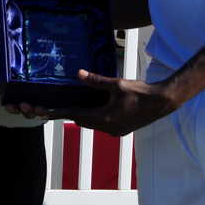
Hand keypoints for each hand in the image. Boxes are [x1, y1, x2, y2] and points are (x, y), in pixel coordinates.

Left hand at [5, 70, 177, 135]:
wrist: (162, 103)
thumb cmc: (141, 93)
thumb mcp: (117, 84)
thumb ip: (96, 80)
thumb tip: (78, 73)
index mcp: (104, 119)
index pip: (75, 115)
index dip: (57, 112)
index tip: (42, 111)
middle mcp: (107, 128)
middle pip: (80, 121)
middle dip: (66, 114)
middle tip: (50, 108)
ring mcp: (114, 130)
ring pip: (90, 123)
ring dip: (81, 115)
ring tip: (68, 107)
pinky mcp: (120, 129)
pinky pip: (101, 123)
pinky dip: (93, 116)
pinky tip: (90, 108)